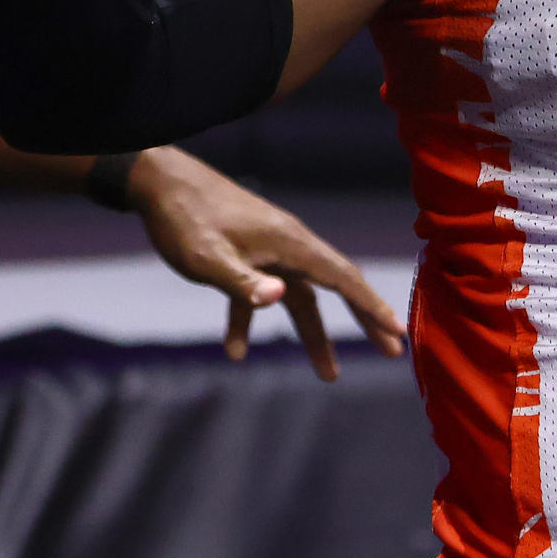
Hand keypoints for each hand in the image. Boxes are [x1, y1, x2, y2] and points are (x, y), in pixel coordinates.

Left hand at [126, 147, 406, 379]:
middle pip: (337, 285)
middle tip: (392, 351)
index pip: (343, 277)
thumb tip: (280, 297)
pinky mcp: (247, 254)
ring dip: (314, 334)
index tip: (398, 333)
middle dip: (364, 319)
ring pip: (302, 296)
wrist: (159, 182)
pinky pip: (261, 292)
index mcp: (289, 243)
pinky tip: (234, 350)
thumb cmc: (183, 219)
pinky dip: (252, 321)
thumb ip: (241, 281)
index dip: (372, 306)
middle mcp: (288, 244)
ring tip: (329, 375)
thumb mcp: (205, 257)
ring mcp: (269, 249)